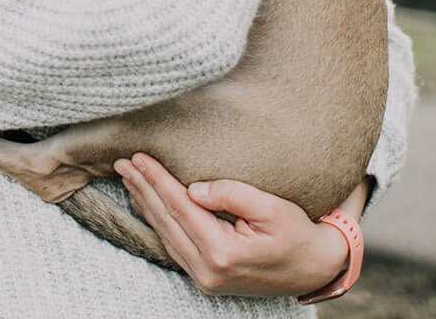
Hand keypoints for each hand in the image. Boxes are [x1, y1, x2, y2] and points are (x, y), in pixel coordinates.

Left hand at [114, 152, 352, 297]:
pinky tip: (149, 205)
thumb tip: (194, 188)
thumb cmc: (298, 235)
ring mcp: (205, 279)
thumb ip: (232, 194)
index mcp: (222, 253)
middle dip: (142, 189)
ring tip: (129, 179)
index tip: (139, 156)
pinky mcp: (207, 278)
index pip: (179, 207)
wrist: (314, 270)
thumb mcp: (272, 208)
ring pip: (165, 235)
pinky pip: (174, 246)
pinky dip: (159, 222)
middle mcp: (207, 270)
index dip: (157, 179)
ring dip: (146, 204)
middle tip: (121, 163)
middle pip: (166, 221)